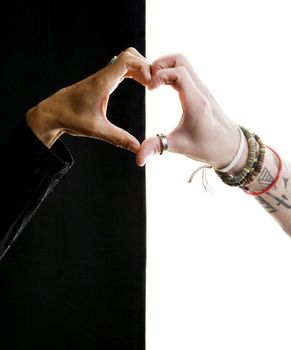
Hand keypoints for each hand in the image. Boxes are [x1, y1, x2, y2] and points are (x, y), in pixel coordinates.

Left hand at [26, 47, 149, 152]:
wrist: (53, 112)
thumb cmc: (71, 118)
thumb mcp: (96, 130)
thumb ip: (119, 138)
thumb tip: (138, 148)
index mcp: (102, 83)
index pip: (126, 60)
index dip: (143, 67)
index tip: (150, 83)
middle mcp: (103, 76)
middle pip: (129, 55)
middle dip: (145, 65)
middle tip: (153, 83)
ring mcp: (103, 76)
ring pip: (126, 60)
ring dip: (140, 68)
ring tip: (149, 84)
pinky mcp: (102, 81)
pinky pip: (122, 69)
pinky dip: (134, 72)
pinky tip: (140, 84)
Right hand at [136, 54, 246, 172]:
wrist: (231, 147)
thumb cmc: (209, 147)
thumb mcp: (181, 147)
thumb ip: (158, 148)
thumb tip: (138, 159)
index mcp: (196, 102)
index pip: (178, 72)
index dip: (159, 75)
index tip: (149, 89)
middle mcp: (200, 91)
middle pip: (180, 60)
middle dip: (159, 64)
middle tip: (148, 81)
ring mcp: (202, 89)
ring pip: (183, 64)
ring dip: (165, 67)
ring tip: (153, 84)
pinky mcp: (201, 92)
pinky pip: (185, 72)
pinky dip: (171, 73)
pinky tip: (163, 87)